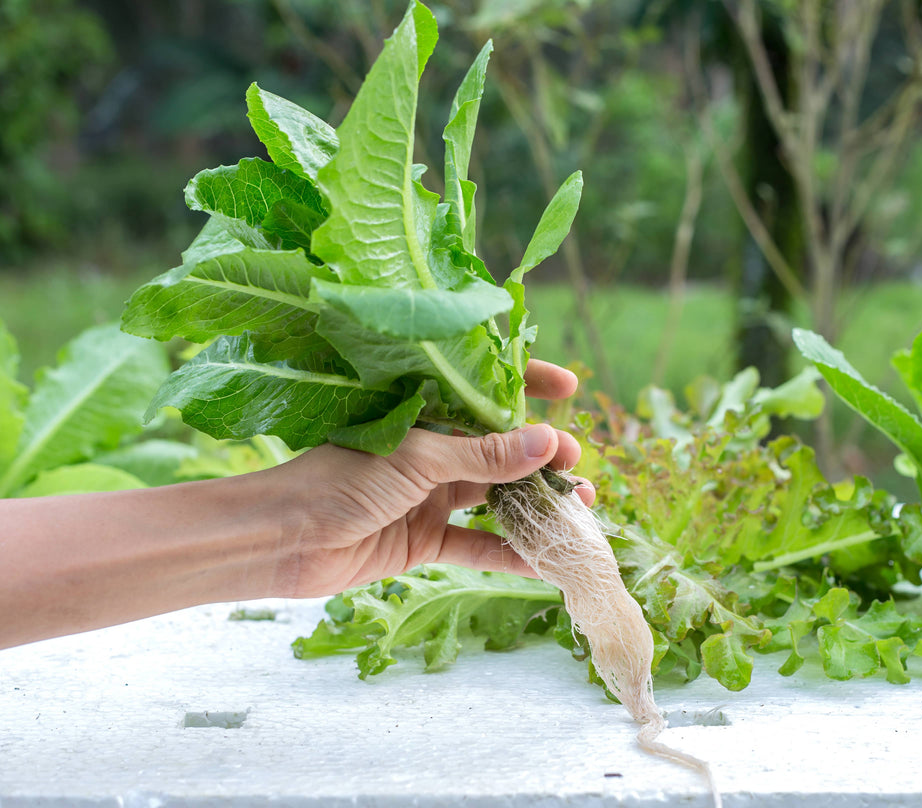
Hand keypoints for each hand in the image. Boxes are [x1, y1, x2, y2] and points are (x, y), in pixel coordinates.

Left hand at [269, 359, 593, 596]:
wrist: (284, 539)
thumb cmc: (339, 480)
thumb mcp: (418, 460)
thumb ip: (484, 456)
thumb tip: (549, 442)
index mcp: (425, 414)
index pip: (485, 391)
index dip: (527, 385)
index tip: (569, 387)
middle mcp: (431, 452)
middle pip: (499, 450)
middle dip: (541, 456)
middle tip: (575, 465)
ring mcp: (428, 497)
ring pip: (494, 498)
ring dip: (533, 504)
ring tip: (577, 508)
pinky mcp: (423, 540)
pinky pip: (476, 544)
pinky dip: (508, 552)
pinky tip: (543, 559)